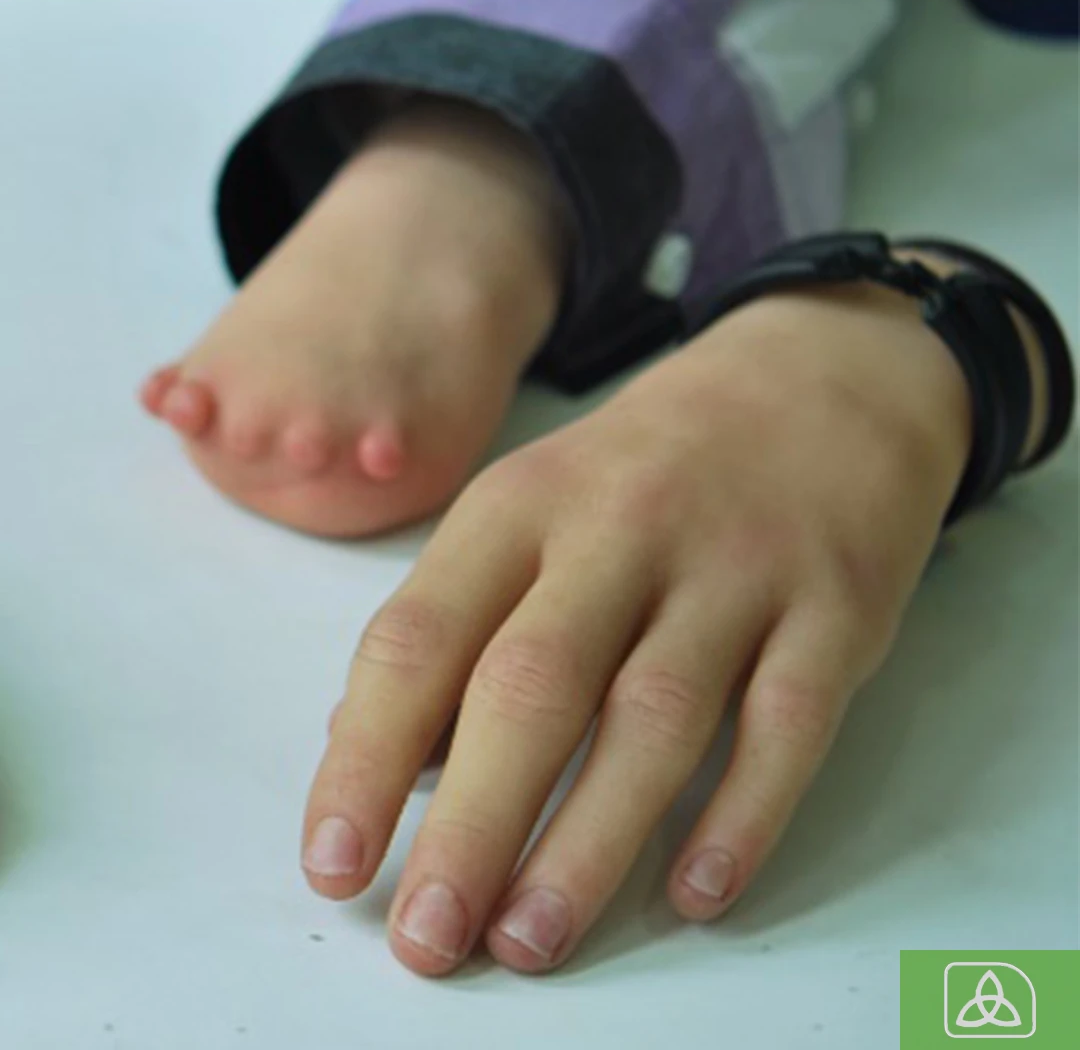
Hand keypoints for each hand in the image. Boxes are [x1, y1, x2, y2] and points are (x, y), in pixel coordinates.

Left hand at [300, 278, 973, 974]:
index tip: (334, 867)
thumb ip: (462, 619)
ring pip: (654, 717)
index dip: (365, 758)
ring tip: (528, 942)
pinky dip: (741, 815)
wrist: (817, 379)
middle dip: (470, 826)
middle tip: (425, 942)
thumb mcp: (536, 503)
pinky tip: (695, 893)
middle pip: (530, 686)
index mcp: (522, 504)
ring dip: (587, 843)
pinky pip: (786, 723)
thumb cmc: (650, 465)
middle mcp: (621, 530)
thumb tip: (389, 759)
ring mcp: (735, 567)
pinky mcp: (834, 605)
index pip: (419, 637)